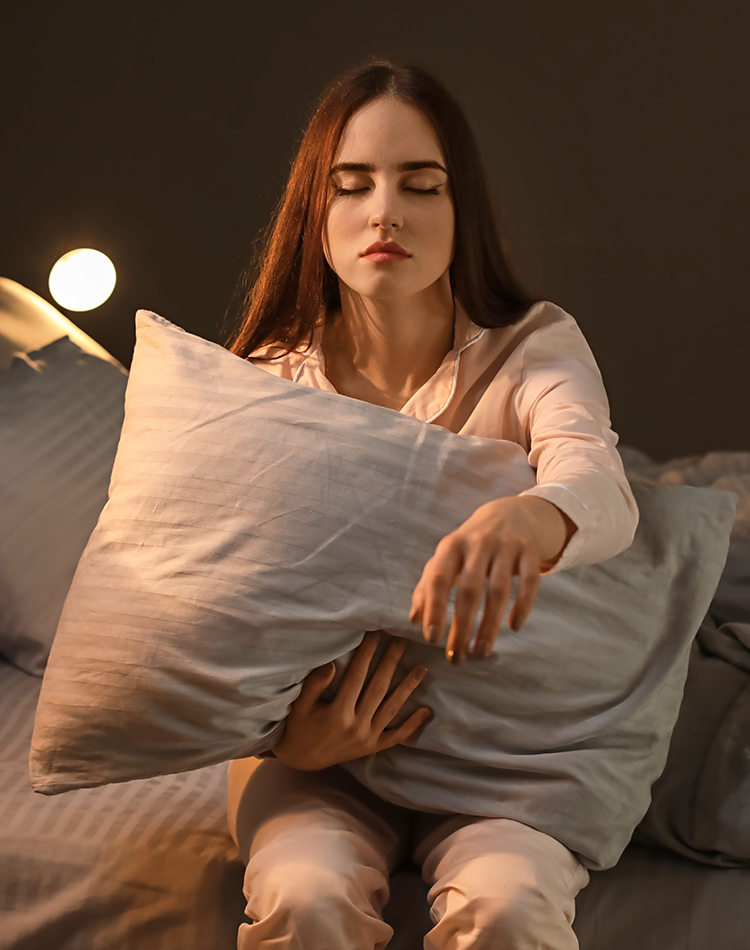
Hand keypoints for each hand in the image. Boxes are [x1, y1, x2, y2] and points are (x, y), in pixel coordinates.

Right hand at [272, 631, 431, 770]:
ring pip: (392, 709)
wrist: (301, 760)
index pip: (357, 676)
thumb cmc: (299, 727)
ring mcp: (367, 739)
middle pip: (379, 687)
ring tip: (422, 668)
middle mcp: (356, 726)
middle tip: (403, 640)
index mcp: (337, 714)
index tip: (376, 632)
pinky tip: (426, 711)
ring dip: (408, 687)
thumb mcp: (300, 705)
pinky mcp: (373, 748)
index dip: (367, 652)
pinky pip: (396, 736)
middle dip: (392, 661)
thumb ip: (315, 684)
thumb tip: (333, 663)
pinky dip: (412, 725)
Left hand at [409, 496, 576, 664]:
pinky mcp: (530, 551)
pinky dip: (523, 606)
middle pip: (470, 589)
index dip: (434, 609)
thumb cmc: (469, 546)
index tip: (432, 639)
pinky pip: (530, 582)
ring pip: (499, 590)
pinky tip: (514, 627)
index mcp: (451, 546)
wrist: (508, 514)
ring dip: (490, 624)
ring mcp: (506, 546)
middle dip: (462, 626)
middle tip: (457, 657)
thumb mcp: (446, 559)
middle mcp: (478, 543)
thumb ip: (428, 586)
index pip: (439, 579)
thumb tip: (414, 619)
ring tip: (482, 651)